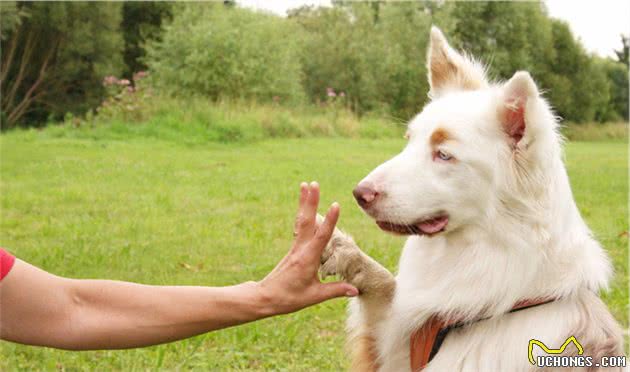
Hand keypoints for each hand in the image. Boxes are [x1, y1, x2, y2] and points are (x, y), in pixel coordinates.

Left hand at [256, 182, 357, 314]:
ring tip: (306, 184)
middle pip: (307, 221)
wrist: (265, 297)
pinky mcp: (294, 249)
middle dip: (311, 201)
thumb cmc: (289, 298)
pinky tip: (305, 205)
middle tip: (314, 183)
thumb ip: (335, 291)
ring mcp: (296, 247)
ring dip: (305, 202)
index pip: (321, 236)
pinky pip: (299, 226)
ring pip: (302, 220)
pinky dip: (303, 213)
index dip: (329, 221)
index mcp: (307, 259)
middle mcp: (301, 249)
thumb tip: (356, 290)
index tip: (335, 204)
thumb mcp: (314, 296)